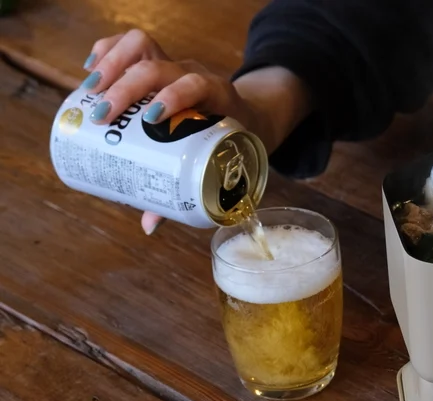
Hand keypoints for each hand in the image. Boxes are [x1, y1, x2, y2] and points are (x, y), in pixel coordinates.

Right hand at [80, 29, 268, 233]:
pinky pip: (130, 45)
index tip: (150, 117)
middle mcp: (194, 74)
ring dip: (111, 65)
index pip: (196, 85)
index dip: (173, 96)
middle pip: (158, 66)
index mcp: (218, 98)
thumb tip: (149, 227)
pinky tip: (88, 71)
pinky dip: (107, 52)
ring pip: (141, 46)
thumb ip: (187, 192)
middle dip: (126, 87)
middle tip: (101, 116)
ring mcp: (175, 64)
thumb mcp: (219, 163)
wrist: (250, 116)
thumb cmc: (231, 145)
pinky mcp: (159, 60)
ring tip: (88, 93)